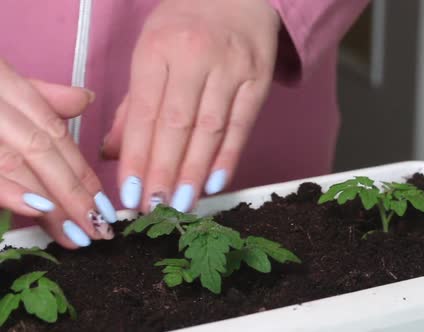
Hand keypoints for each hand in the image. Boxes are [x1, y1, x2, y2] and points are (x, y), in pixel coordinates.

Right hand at [0, 59, 115, 248]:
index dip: (83, 172)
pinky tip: (35, 208)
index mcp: (10, 88)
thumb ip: (40, 96)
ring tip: (75, 233)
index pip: (57, 136)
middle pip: (44, 152)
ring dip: (50, 200)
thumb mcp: (1, 81)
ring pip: (19, 162)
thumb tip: (84, 99)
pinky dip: (9, 189)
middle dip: (75, 193)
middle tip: (97, 230)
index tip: (105, 205)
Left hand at [102, 0, 279, 212]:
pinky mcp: (258, 80)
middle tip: (155, 207)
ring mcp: (230, 68)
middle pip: (176, 125)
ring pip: (209, 129)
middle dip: (164, 171)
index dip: (136, 156)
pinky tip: (215, 183)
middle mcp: (194, 57)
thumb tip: (113, 152)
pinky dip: (228, 156)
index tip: (129, 192)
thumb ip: (133, 104)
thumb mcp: (151, 51)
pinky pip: (242, 124)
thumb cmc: (187, 25)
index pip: (144, 112)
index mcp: (157, 49)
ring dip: (194, 171)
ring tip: (182, 204)